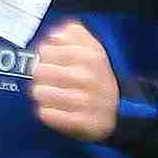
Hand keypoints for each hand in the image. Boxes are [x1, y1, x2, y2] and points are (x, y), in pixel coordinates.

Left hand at [25, 21, 120, 141]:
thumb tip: (55, 36)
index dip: (45, 56)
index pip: (46, 51)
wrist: (117, 110)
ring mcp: (84, 102)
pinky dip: (48, 112)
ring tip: (52, 94)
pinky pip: (46, 114)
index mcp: (90, 57)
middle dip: (41, 76)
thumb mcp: (93, 49)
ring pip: (39, 93)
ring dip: (42, 94)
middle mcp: (88, 78)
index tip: (51, 61)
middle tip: (49, 80)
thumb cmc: (97, 77)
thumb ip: (75, 34)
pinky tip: (57, 109)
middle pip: (39, 71)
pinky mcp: (79, 122)